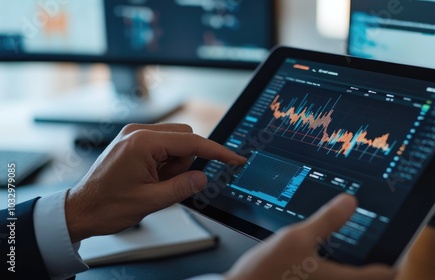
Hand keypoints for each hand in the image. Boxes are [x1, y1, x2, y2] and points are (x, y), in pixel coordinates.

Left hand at [65, 123, 245, 242]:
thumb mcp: (150, 201)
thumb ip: (182, 187)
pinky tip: (152, 179)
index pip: (191, 142)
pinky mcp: (133, 142)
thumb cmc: (106, 206)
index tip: (234, 158)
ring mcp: (134, 136)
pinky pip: (162, 147)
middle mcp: (138, 133)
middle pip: (185, 138)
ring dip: (176, 164)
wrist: (80, 210)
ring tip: (156, 184)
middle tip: (172, 183)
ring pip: (175, 142)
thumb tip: (203, 177)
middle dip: (188, 161)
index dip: (217, 152)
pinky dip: (166, 163)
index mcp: (142, 142)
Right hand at [225, 194, 396, 279]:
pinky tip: (324, 256)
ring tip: (355, 253)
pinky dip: (335, 270)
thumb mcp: (297, 237)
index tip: (399, 252)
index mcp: (338, 278)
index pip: (382, 275)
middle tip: (380, 252)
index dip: (394, 262)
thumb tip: (350, 202)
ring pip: (346, 279)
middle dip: (376, 268)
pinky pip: (329, 279)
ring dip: (354, 268)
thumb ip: (326, 220)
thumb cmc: (267, 272)